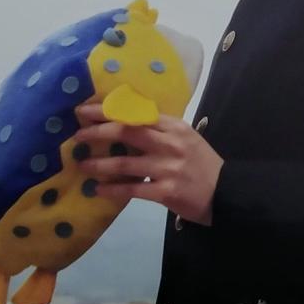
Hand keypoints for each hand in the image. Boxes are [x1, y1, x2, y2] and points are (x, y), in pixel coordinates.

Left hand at [71, 104, 224, 225]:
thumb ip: (159, 131)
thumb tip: (123, 124)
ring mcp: (168, 168)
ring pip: (124, 162)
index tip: (85, 111)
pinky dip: (112, 189)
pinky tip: (98, 190)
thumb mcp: (184, 138)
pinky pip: (132, 189)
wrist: (226, 192)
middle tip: (77, 136)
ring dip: (99, 164)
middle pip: (127, 131)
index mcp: (174, 126)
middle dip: (98, 131)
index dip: (107, 111)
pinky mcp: (166, 192)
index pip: (135, 113)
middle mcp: (170, 143)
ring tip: (82, 165)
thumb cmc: (201, 164)